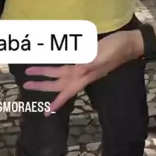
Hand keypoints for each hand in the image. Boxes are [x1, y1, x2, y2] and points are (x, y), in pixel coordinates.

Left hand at [24, 30, 142, 111]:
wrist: (129, 43)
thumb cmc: (115, 50)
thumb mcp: (100, 57)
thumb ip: (87, 64)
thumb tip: (75, 71)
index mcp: (84, 75)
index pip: (66, 91)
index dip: (56, 102)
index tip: (45, 112)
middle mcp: (82, 73)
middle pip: (59, 82)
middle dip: (43, 84)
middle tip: (26, 83)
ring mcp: (84, 65)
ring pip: (61, 73)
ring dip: (48, 74)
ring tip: (35, 72)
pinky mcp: (86, 57)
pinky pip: (68, 63)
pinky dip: (59, 64)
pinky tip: (54, 61)